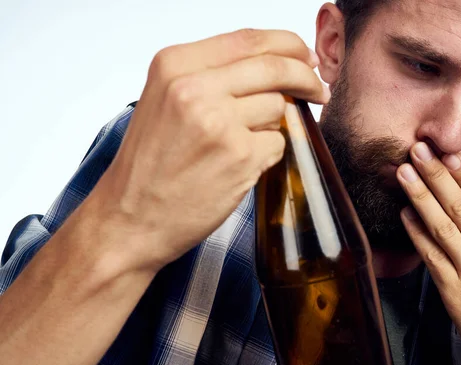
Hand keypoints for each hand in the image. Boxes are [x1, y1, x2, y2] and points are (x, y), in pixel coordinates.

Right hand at [91, 29, 329, 271]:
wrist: (130, 218)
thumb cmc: (149, 165)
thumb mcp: (165, 101)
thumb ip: (213, 77)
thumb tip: (275, 68)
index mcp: (174, 65)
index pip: (249, 39)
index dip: (287, 44)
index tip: (304, 55)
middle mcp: (195, 88)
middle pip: (275, 67)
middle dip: (306, 77)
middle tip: (318, 89)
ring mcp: (220, 122)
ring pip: (280, 108)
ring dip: (274, 125)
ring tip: (243, 145)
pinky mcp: (240, 156)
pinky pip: (278, 142)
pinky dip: (268, 153)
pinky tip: (240, 166)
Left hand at [397, 142, 460, 364]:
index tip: (454, 156)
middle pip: (460, 207)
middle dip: (436, 175)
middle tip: (419, 151)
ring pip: (441, 227)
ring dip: (420, 197)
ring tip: (404, 174)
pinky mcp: (454, 294)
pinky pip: (431, 257)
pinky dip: (416, 234)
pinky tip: (405, 215)